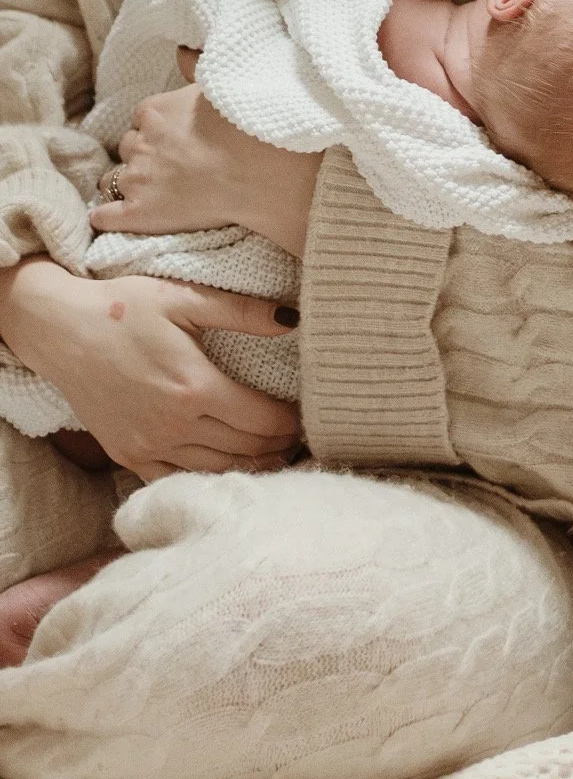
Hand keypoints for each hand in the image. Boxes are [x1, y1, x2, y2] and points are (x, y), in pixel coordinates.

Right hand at [0, 259, 300, 480]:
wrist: (61, 330)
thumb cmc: (125, 307)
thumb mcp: (185, 297)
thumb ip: (242, 311)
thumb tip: (294, 318)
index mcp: (195, 387)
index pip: (262, 420)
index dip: (290, 423)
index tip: (306, 416)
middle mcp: (174, 425)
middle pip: (245, 449)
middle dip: (278, 445)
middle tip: (299, 439)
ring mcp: (149, 446)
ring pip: (216, 470)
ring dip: (250, 466)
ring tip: (274, 456)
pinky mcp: (128, 456)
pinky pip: (176, 481)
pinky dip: (207, 478)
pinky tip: (226, 470)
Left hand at [91, 81, 320, 256]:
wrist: (258, 174)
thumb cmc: (243, 129)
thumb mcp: (218, 85)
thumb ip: (194, 64)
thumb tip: (181, 49)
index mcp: (153, 111)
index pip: (140, 120)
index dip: (155, 130)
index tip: (172, 139)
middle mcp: (139, 143)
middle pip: (127, 147)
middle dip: (142, 155)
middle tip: (168, 166)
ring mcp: (136, 179)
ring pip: (111, 181)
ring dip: (123, 184)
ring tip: (146, 193)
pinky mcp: (137, 213)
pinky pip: (103, 216)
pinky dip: (105, 217)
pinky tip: (111, 217)